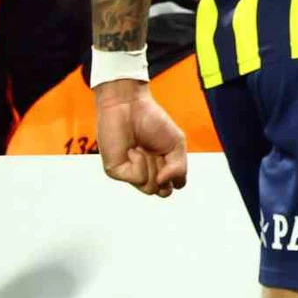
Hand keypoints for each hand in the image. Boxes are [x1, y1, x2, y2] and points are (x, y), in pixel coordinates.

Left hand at [95, 80, 186, 196]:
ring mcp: (132, 174)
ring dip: (153, 166)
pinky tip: (133, 149)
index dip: (177, 174)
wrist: (129, 106)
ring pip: (151, 189)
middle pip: (164, 191)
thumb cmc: (152, 121)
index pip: (175, 185)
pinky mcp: (118, 172)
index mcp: (162, 166)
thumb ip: (179, 168)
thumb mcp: (176, 144)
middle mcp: (147, 173)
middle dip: (166, 173)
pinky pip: (138, 179)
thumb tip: (164, 183)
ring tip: (144, 148)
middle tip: (158, 152)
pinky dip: (140, 162)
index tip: (172, 155)